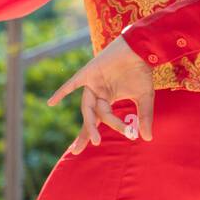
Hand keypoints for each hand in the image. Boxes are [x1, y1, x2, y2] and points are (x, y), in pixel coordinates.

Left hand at [48, 35, 155, 153]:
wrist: (141, 49)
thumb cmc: (142, 71)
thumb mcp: (144, 98)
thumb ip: (144, 117)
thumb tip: (147, 139)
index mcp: (107, 98)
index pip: (98, 120)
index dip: (93, 133)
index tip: (98, 146)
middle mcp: (97, 92)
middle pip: (89, 117)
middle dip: (84, 134)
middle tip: (77, 151)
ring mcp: (92, 82)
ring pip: (88, 106)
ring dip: (89, 123)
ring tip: (93, 139)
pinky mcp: (89, 72)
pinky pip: (73, 83)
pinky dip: (62, 92)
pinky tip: (52, 103)